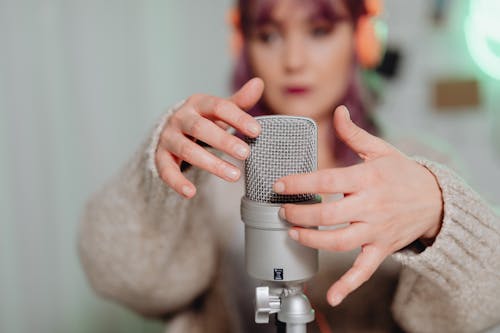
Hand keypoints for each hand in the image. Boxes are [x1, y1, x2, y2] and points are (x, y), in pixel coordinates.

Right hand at [155, 78, 263, 197]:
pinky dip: (177, 182)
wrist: (172, 131)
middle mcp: (180, 118)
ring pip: (187, 150)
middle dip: (224, 141)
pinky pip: (166, 170)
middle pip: (200, 128)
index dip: (237, 118)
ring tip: (234, 175)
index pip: (218, 106)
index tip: (257, 131)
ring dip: (211, 164)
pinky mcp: (160, 157)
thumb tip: (259, 83)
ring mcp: (168, 138)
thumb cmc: (204, 120)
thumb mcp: (220, 110)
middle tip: (246, 154)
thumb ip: (239, 101)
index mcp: (198, 103)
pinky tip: (191, 193)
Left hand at [273, 105, 442, 306]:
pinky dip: (348, 285)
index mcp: (368, 178)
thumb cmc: (404, 173)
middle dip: (299, 214)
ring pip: (339, 242)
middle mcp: (370, 206)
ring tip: (293, 233)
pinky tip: (332, 296)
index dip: (300, 183)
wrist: (435, 200)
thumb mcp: (381, 150)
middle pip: (328, 214)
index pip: (327, 180)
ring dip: (312, 240)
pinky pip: (363, 270)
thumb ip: (354, 134)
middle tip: (282, 211)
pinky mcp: (381, 248)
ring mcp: (376, 230)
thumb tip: (337, 112)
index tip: (280, 184)